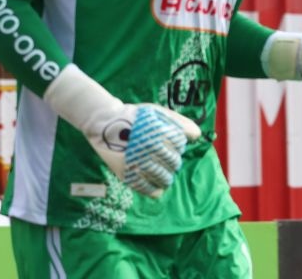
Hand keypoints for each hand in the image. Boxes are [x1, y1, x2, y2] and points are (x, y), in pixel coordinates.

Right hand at [79, 103, 201, 197]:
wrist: (104, 123)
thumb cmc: (134, 117)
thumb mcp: (156, 111)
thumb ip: (179, 122)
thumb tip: (197, 136)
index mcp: (159, 131)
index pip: (180, 143)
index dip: (177, 142)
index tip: (168, 141)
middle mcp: (150, 148)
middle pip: (175, 162)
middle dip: (173, 160)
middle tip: (163, 156)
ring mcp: (139, 163)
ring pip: (165, 178)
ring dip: (167, 176)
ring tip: (161, 171)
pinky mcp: (128, 176)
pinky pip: (149, 190)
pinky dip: (156, 190)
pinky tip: (157, 186)